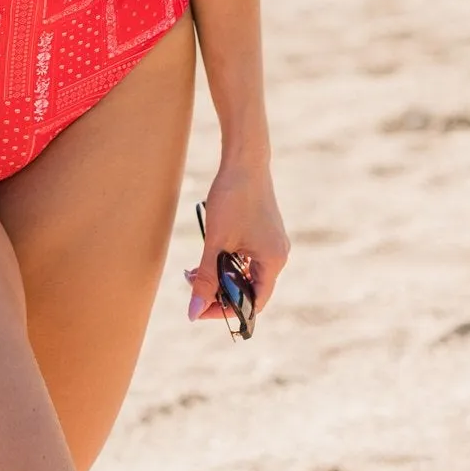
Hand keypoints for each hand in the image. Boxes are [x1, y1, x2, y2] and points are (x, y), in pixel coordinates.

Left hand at [184, 162, 288, 324]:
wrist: (244, 158)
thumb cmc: (233, 197)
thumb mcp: (216, 242)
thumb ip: (206, 278)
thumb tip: (193, 311)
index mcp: (272, 261)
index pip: (253, 303)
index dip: (227, 311)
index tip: (200, 310)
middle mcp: (277, 255)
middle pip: (249, 289)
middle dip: (220, 293)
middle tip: (192, 289)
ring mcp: (272, 243)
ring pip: (245, 273)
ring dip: (220, 277)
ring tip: (193, 272)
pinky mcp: (264, 232)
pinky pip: (247, 258)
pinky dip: (227, 261)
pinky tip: (207, 256)